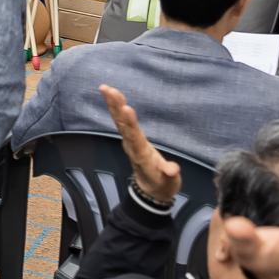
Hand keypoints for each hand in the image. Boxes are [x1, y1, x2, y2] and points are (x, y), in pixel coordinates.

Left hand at [100, 85, 179, 207]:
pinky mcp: (131, 138)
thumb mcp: (169, 183)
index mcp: (142, 154)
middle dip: (116, 107)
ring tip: (106, 88)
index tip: (126, 108)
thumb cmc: (162, 184)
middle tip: (109, 90)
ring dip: (113, 104)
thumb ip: (170, 175)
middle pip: (123, 125)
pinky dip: (117, 108)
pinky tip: (113, 96)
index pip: (134, 136)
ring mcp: (131, 141)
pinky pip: (123, 121)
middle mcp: (133, 145)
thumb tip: (172, 170)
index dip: (130, 123)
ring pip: (120, 121)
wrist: (151, 191)